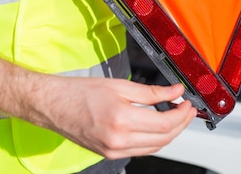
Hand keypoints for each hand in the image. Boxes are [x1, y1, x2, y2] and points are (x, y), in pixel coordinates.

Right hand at [34, 77, 196, 158]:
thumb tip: (174, 91)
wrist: (54, 105)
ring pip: (154, 147)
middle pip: (164, 138)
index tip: (187, 103)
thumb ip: (151, 92)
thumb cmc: (79, 92)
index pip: (164, 123)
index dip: (181, 114)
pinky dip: (153, 140)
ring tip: (175, 116)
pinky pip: (140, 150)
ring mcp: (114, 150)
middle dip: (180, 124)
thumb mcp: (119, 86)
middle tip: (186, 109)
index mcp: (121, 120)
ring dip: (169, 133)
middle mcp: (118, 140)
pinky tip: (156, 126)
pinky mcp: (110, 154)